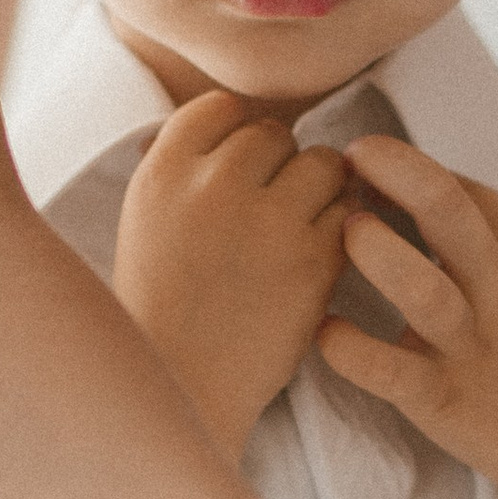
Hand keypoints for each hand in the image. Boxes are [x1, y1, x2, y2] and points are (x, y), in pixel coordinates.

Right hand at [113, 94, 350, 459]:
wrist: (186, 390)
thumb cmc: (163, 310)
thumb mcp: (146, 223)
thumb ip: (184, 170)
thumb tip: (231, 122)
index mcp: (162, 173)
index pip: (219, 108)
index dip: (236, 136)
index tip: (238, 172)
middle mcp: (214, 186)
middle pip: (274, 135)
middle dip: (280, 167)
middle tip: (271, 210)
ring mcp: (269, 220)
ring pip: (323, 163)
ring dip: (321, 190)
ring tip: (302, 228)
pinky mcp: (315, 259)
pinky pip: (351, 212)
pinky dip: (346, 229)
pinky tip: (323, 254)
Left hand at [316, 135, 497, 498]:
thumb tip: (447, 202)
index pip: (472, 192)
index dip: (418, 167)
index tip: (376, 160)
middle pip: (450, 212)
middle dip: (398, 171)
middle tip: (353, 154)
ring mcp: (475, 351)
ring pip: (422, 288)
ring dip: (378, 252)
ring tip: (347, 228)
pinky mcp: (448, 405)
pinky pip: (392, 373)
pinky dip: (351, 351)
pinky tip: (325, 332)